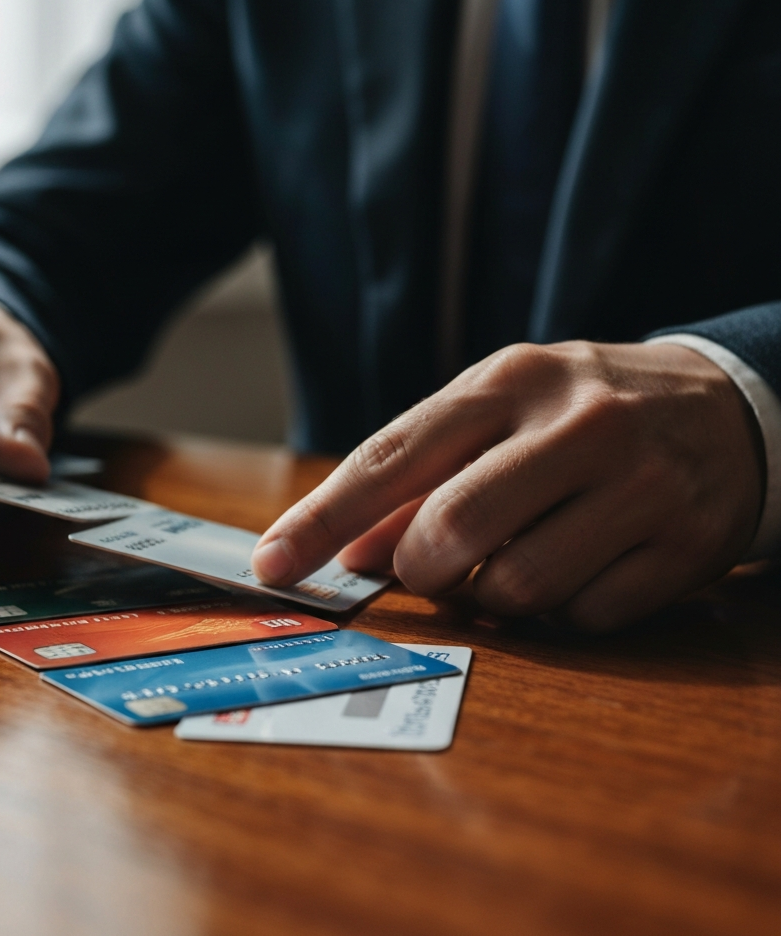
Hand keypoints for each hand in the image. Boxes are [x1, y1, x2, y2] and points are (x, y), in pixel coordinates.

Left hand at [252, 342, 764, 631]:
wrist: (726, 407)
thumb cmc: (581, 412)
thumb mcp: (501, 415)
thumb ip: (423, 478)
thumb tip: (351, 553)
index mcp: (510, 380)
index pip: (392, 456)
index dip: (322, 519)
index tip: (273, 565)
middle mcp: (577, 424)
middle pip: (450, 528)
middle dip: (420, 569)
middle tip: (427, 567)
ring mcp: (639, 486)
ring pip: (515, 588)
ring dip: (490, 597)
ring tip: (510, 562)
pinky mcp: (685, 548)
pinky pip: (584, 618)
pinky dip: (559, 611)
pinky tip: (576, 569)